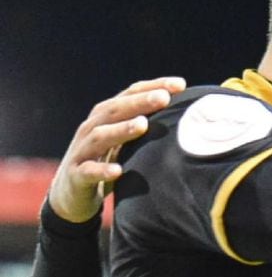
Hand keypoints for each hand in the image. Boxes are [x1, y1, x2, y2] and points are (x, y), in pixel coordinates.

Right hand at [48, 77, 185, 222]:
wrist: (72, 192)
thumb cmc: (108, 160)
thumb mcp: (128, 141)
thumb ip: (150, 126)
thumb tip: (193, 117)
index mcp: (108, 115)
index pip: (130, 94)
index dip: (154, 86)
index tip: (181, 84)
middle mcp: (93, 127)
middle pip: (116, 109)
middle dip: (140, 102)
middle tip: (164, 97)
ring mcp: (82, 150)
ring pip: (100, 136)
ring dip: (121, 129)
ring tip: (143, 125)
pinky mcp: (76, 174)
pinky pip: (88, 171)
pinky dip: (102, 170)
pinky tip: (118, 170)